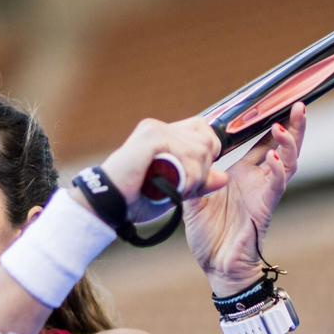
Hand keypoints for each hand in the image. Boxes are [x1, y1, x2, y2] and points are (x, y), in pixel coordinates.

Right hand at [96, 117, 227, 221]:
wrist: (108, 206)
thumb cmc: (134, 199)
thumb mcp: (174, 190)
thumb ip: (199, 181)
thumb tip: (224, 177)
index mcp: (162, 134)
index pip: (202, 128)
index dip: (209, 151)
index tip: (199, 175)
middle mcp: (159, 128)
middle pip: (205, 141)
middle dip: (202, 170)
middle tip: (184, 188)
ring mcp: (154, 131)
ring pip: (199, 150)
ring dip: (194, 177)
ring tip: (174, 189)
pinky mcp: (151, 138)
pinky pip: (186, 155)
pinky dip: (185, 176)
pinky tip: (173, 185)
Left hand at [184, 102, 304, 295]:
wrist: (217, 267)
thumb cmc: (209, 235)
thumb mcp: (193, 197)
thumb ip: (194, 175)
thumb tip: (184, 153)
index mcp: (242, 175)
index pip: (262, 144)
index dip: (270, 124)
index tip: (275, 102)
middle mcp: (258, 180)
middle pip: (283, 147)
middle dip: (292, 126)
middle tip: (298, 104)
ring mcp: (264, 193)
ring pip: (287, 162)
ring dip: (289, 143)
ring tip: (285, 126)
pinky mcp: (265, 208)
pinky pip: (277, 186)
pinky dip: (279, 171)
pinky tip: (277, 159)